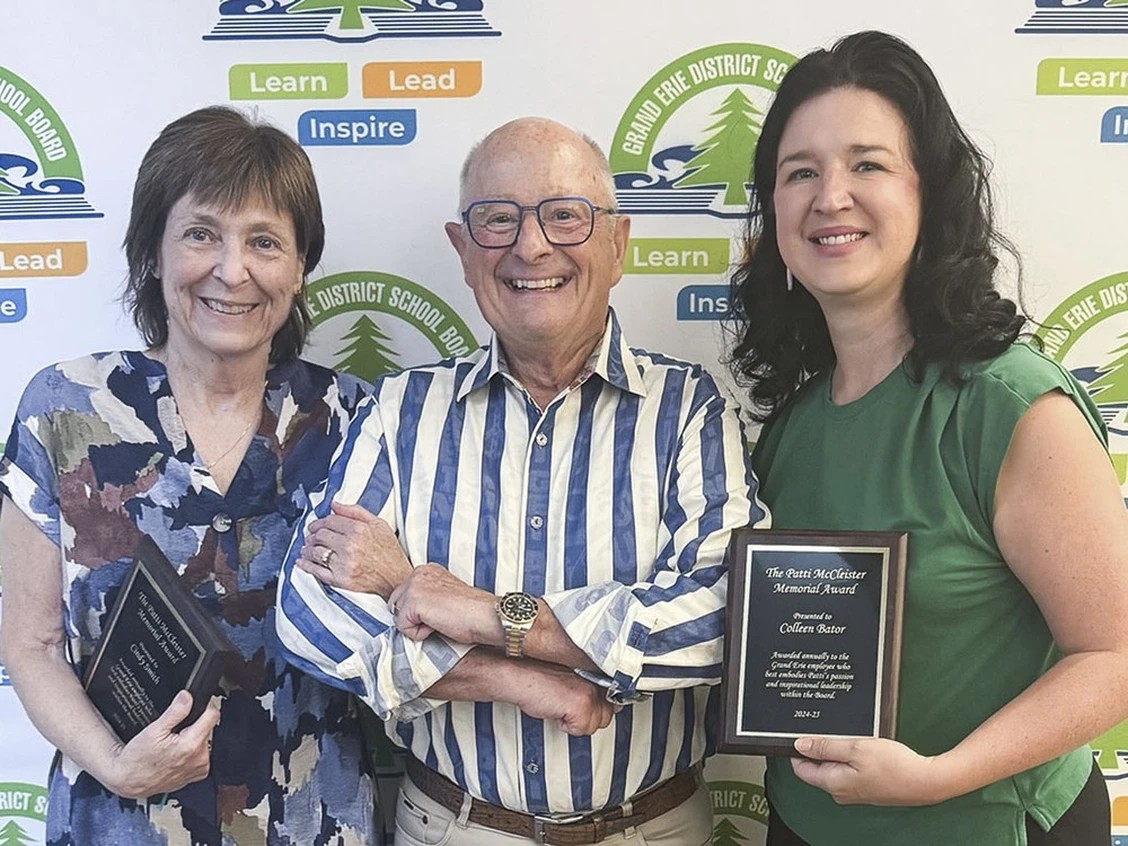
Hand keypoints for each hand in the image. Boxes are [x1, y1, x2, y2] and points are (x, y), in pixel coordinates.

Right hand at [106, 690, 218, 798]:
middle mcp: (200, 758)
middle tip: (176, 731)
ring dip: (194, 738)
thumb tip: (187, 696)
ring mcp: (199, 768)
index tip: (196, 706)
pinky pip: (201, 755)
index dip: (205, 706)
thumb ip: (175, 712)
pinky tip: (178, 753)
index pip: (213, 715)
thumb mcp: (153, 730)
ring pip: (205, 741)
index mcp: (191, 745)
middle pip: (208, 728)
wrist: (130, 781)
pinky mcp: (197, 774)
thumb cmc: (138, 759)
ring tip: (174, 743)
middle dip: (195, 725)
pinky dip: (192, 752)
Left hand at [297, 501, 411, 597]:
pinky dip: (306, 565)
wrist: (397, 579)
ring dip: (308, 549)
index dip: (320, 522)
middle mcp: (350, 546)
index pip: (330, 521)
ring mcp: (344, 564)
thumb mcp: (379, 525)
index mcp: (359, 530)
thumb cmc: (390, 552)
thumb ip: (356, 511)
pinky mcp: (341, 580)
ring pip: (316, 552)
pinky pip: (317, 571)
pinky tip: (302, 562)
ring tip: (307, 548)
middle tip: (311, 535)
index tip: (316, 525)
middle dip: (312, 534)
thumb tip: (335, 504)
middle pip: (320, 536)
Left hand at [387, 564, 498, 644]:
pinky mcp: (413, 601)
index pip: (404, 594)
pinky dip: (419, 634)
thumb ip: (426, 596)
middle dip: (412, 617)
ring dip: (416, 625)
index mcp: (427, 569)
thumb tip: (410, 612)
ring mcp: (414, 586)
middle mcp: (418, 573)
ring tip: (439, 621)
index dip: (417, 611)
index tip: (438, 613)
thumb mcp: (444, 596)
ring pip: (398, 615)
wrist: (485, 616)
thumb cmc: (471, 612)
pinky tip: (438, 626)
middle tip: (438, 618)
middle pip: (396, 603)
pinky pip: (403, 627)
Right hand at [514, 664, 618, 735]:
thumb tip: (607, 707)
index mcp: (595, 675)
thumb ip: (589, 692)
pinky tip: (556, 711)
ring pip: (594, 725)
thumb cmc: (539, 680)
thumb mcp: (570, 684)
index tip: (589, 710)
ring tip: (560, 709)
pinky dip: (565, 726)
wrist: (521, 677)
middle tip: (568, 709)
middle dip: (586, 719)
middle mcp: (595, 682)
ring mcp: (589, 693)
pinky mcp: (581, 706)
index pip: (615, 699)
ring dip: (576, 723)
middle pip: (606, 717)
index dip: (601, 709)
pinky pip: (581, 729)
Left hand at [791, 736, 946, 805]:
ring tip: (849, 737)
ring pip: (835, 766)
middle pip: (817, 767)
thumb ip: (825, 746)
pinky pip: (850, 769)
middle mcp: (841, 791)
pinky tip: (862, 746)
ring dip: (836, 750)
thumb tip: (799, 745)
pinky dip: (851, 756)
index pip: (801, 768)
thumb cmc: (895, 767)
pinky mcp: (867, 786)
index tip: (799, 733)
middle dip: (818, 747)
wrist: (926, 781)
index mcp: (833, 783)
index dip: (797, 749)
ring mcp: (855, 791)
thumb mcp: (855, 748)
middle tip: (828, 730)